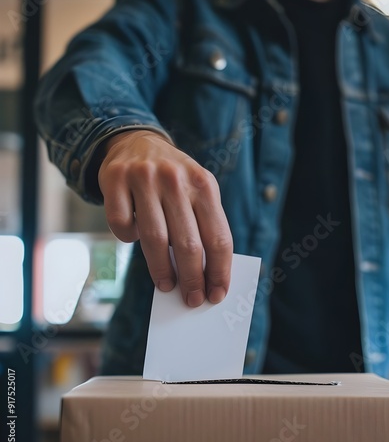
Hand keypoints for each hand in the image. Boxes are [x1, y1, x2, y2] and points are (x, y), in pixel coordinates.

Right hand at [98, 130, 232, 306]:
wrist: (136, 142)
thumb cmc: (173, 180)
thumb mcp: (196, 191)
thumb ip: (203, 225)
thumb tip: (205, 275)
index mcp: (204, 184)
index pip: (219, 237)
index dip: (220, 271)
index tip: (217, 295)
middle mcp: (176, 179)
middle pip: (189, 244)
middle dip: (193, 280)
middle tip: (192, 300)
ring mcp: (144, 177)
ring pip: (154, 240)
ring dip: (162, 271)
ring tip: (166, 286)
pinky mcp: (115, 179)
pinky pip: (121, 225)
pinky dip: (128, 239)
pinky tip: (134, 236)